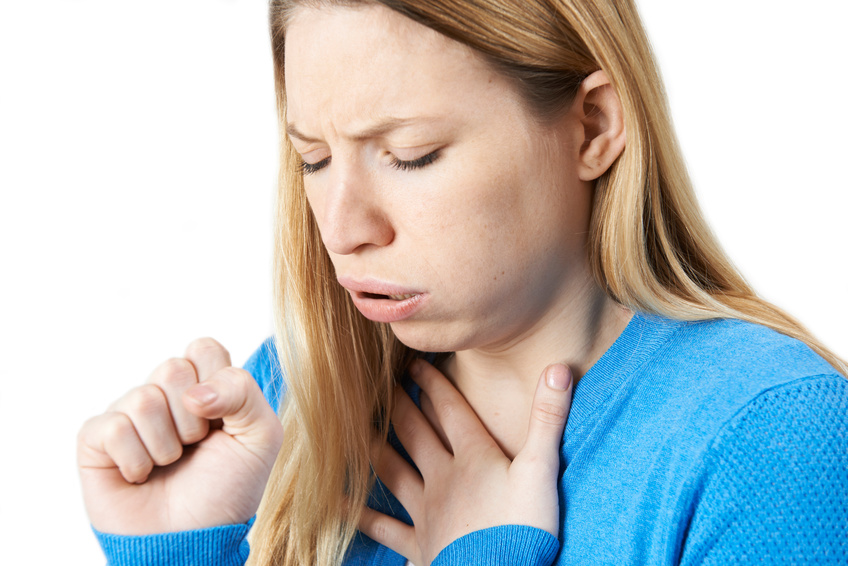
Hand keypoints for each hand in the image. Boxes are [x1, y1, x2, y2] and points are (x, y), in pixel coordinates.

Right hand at [77, 338, 283, 534]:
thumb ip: (244, 392)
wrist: (194, 539)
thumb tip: (194, 391)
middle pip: (172, 368)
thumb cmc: (228, 488)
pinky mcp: (96, 440)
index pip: (203, 348)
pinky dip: (135, 460)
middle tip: (195, 447)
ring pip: (143, 398)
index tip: (223, 420)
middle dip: (192, 419)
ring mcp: (129, 414)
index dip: (217, 381)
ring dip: (165, 445)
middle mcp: (165, 395)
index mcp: (205, 386)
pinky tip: (140, 476)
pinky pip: (113, 427)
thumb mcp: (260, 436)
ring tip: (169, 465)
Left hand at [359, 360, 572, 565]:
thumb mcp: (543, 470)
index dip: (433, 383)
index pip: (449, 409)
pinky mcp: (418, 543)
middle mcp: (443, 477)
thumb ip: (548, 418)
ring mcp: (427, 510)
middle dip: (399, 404)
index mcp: (474, 457)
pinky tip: (337, 501)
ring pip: (393, 470)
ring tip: (355, 427)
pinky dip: (360, 514)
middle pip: (415, 432)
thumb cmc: (524, 529)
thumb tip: (560, 366)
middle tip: (381, 384)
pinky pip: (382, 526)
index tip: (415, 362)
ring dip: (375, 446)